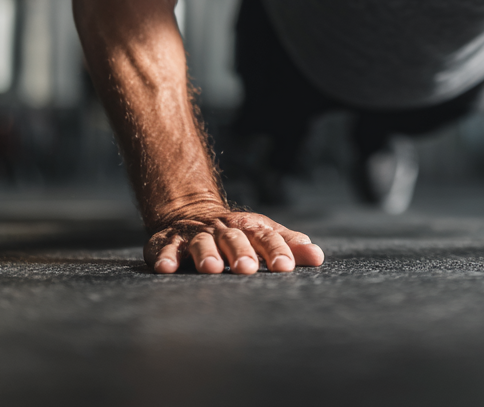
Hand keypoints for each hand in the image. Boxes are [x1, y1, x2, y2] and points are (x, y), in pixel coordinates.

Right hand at [144, 207, 324, 274]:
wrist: (192, 213)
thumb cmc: (237, 232)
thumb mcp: (262, 234)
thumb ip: (288, 244)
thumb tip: (318, 257)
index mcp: (248, 227)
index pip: (265, 237)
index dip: (276, 250)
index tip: (286, 268)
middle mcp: (222, 229)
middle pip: (234, 238)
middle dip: (240, 253)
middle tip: (248, 270)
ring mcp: (194, 234)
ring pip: (200, 242)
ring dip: (205, 254)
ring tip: (211, 269)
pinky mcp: (167, 242)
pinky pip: (165, 249)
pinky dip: (165, 257)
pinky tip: (166, 268)